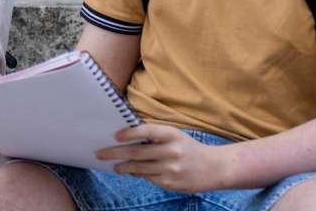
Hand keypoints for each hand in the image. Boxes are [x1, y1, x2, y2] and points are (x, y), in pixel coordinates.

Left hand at [96, 124, 230, 192]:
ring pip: (139, 168)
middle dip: (115, 153)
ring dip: (123, 167)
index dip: (130, 133)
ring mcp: (171, 169)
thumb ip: (154, 136)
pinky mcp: (171, 183)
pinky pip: (149, 178)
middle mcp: (172, 151)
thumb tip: (126, 140)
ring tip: (114, 166)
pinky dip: (138, 175)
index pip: (147, 131)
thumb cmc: (189, 148)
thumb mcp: (175, 136)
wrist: (215, 168)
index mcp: (172, 135)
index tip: (115, 135)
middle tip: (100, 153)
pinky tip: (132, 172)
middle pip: (137, 152)